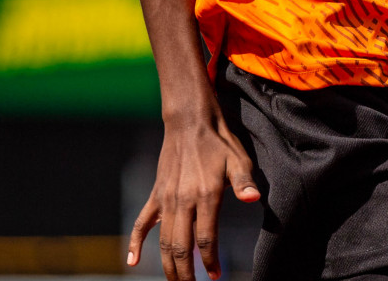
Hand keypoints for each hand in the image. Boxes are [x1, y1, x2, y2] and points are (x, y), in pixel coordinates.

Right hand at [126, 111, 259, 280]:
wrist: (189, 121)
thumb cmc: (219, 141)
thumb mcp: (238, 159)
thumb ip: (244, 182)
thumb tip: (253, 199)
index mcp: (205, 195)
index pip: (205, 239)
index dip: (210, 261)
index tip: (216, 276)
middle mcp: (182, 201)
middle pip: (181, 247)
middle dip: (185, 273)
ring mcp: (166, 199)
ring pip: (164, 241)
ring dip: (168, 266)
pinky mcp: (156, 195)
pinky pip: (142, 223)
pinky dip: (136, 243)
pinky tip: (133, 261)